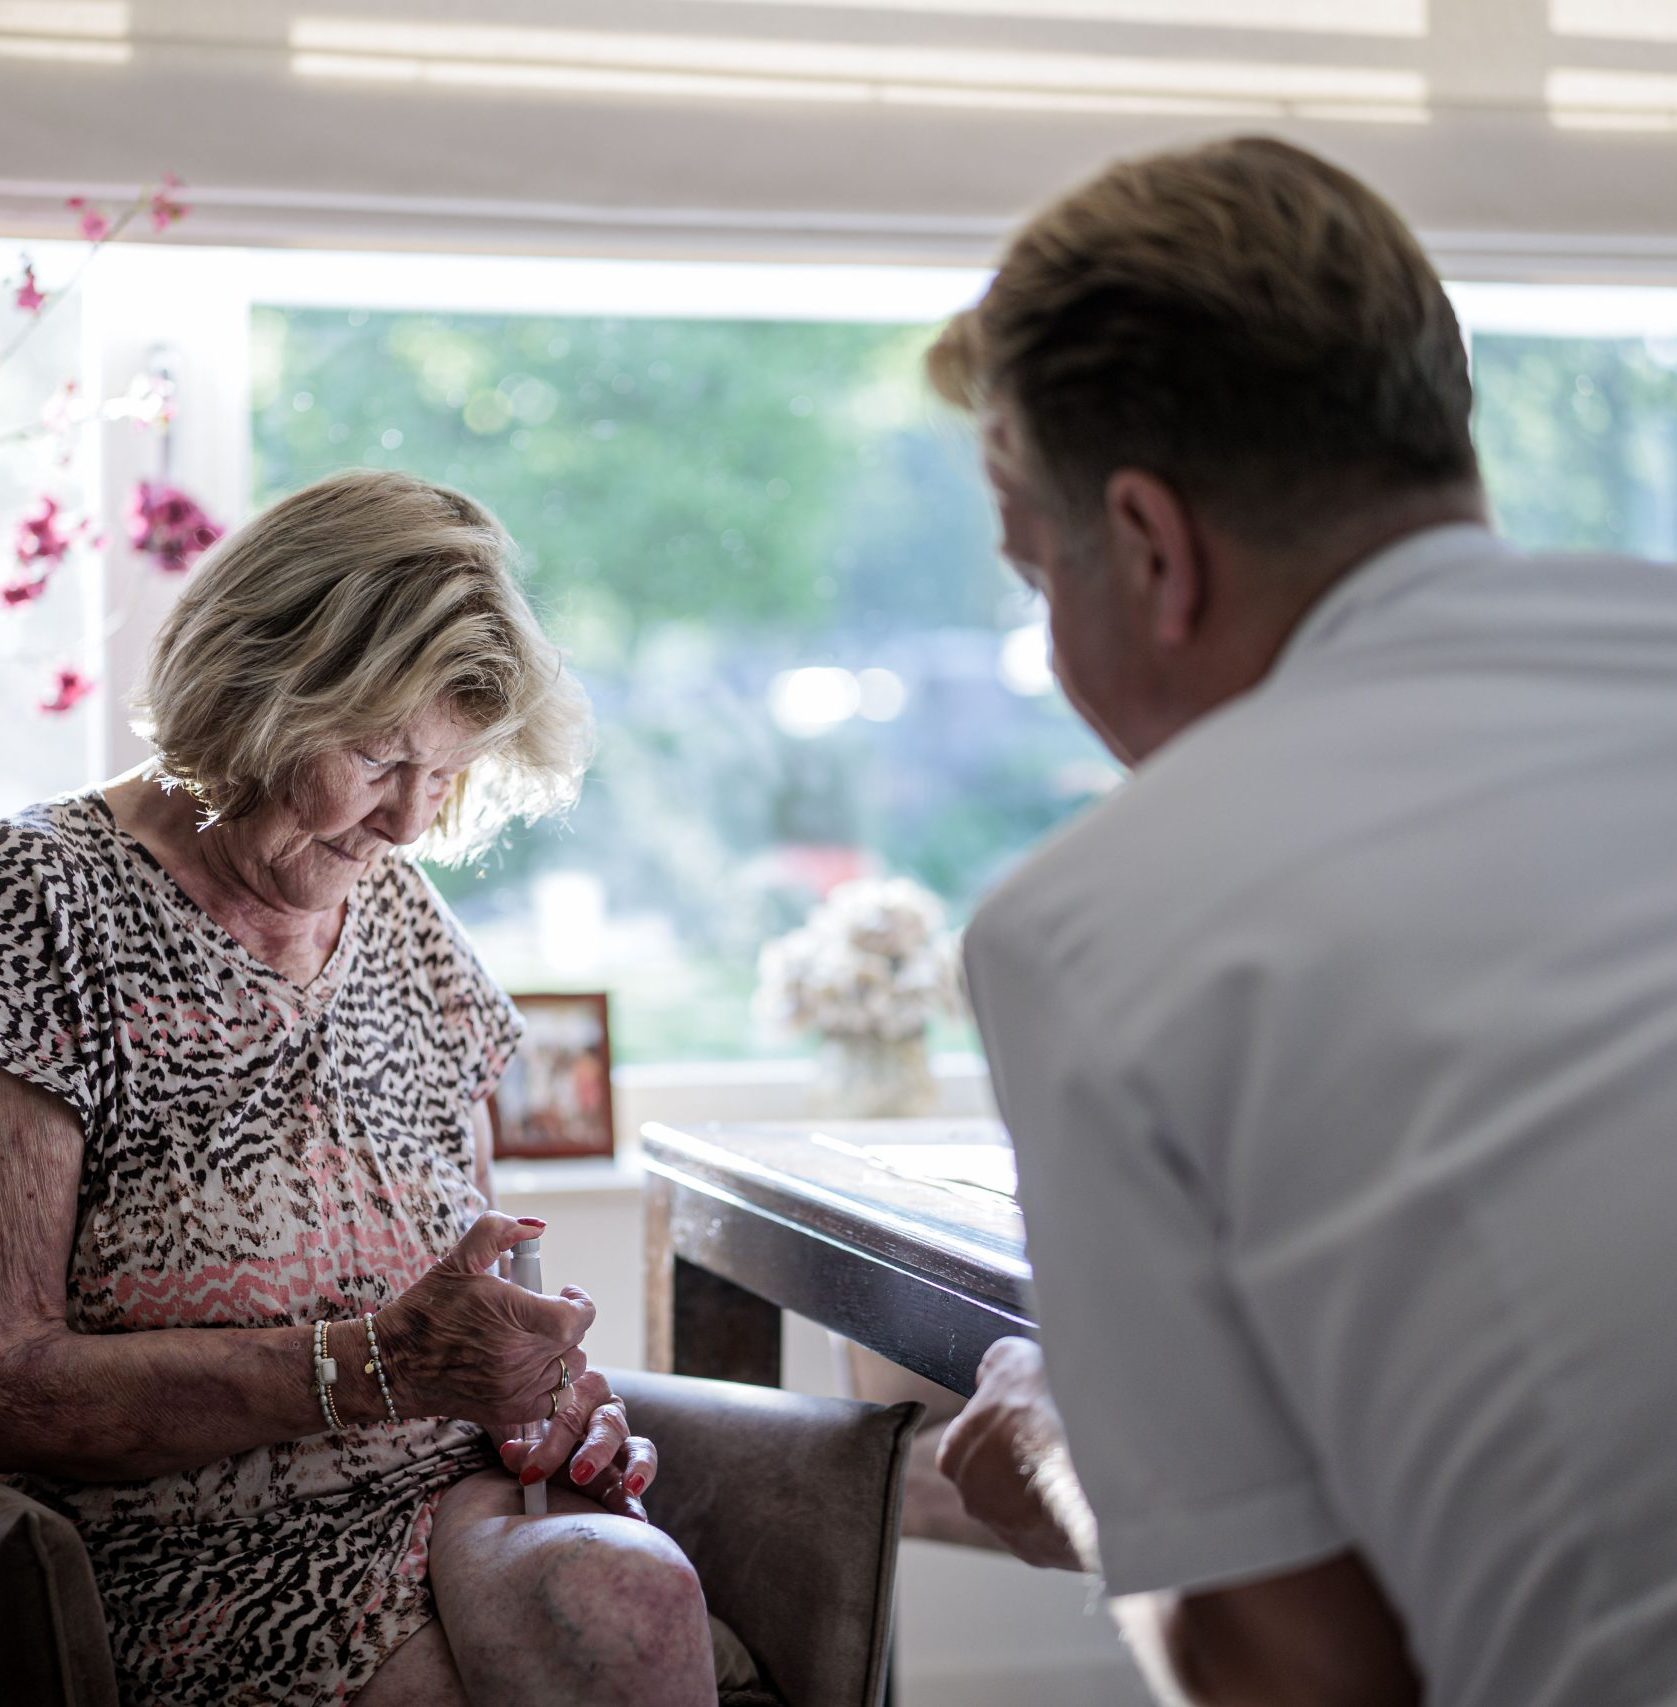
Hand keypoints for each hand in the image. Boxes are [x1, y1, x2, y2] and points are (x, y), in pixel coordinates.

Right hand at [372, 1212, 594, 1429]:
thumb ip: (497, 1231)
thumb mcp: (459, 1259)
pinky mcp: (509, 1412)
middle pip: (575, 1341)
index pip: (578, 1317)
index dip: (580, 1302)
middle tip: (542, 1312)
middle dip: (565, 1322)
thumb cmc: (427, 1309)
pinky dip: (553, 1384)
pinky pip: (555, 1400)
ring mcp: (516, 1389)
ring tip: (536, 1339)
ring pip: (570, 1370)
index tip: (566, 1292)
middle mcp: (520, 1358)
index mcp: (515, 1317)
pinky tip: (533, 1368)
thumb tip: (537, 1227)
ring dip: (562, 1352)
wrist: (393, 1365)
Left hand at [496, 1381, 657, 1523]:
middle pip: (609, 1425)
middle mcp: (607, 1412)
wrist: (530, 1437)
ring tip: (632, 1488)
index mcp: (582, 1390)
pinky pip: (637, 1482)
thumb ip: (520, 1442)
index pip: (571, 1415)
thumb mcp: (518, 1430)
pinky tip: (638, 1520)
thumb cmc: (525, 1424)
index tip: (530, 1475)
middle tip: (579, 1475)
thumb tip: (512, 1451)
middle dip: (595, 1451)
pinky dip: (636, 1501)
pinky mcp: (623, 1474)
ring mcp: (620, 1444)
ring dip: (637, 1467)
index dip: (553, 1446)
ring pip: (639, 1448)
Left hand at [937, 1336, 1086, 1570]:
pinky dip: (1065, 1516)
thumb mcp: (1012, 1359)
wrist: (1095, 1467)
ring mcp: (1010, 1531)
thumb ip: (994, 1369)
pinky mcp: (1045, 1553)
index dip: (993, 1425)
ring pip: (1022, 1506)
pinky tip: (1083, 1494)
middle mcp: (975, 1500)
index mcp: (955, 1456)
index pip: (965, 1440)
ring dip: (1042, 1490)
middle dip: (1017, 1460)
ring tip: (1072, 1466)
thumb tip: (993, 1373)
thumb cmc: (1048, 1414)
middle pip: (993, 1476)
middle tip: (1049, 1439)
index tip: (1018, 1416)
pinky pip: (1051, 1532)